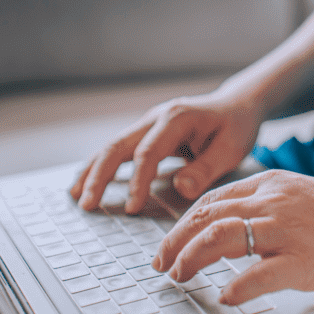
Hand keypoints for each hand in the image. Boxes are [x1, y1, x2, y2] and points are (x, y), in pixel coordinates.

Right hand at [70, 92, 262, 212]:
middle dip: (99, 176)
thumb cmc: (236, 126)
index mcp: (177, 119)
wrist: (237, 104)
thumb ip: (207, 168)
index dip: (137, 181)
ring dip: (92, 171)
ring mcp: (149, 123)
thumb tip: (181, 187)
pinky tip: (87, 183)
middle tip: (87, 205)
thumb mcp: (232, 148)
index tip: (132, 208)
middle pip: (118, 145)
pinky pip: (119, 149)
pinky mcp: (147, 133)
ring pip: (112, 146)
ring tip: (76, 197)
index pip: (148, 152)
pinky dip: (101, 166)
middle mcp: (157, 117)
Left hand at [152, 169, 313, 304]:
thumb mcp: (305, 196)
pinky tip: (224, 297)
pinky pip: (256, 275)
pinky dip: (234, 288)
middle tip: (162, 264)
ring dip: (190, 259)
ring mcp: (287, 230)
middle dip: (175, 242)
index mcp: (273, 184)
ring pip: (219, 238)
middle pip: (205, 216)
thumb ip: (272, 207)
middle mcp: (273, 201)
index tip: (171, 242)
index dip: (183, 222)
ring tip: (179, 277)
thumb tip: (238, 231)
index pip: (212, 199)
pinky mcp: (304, 260)